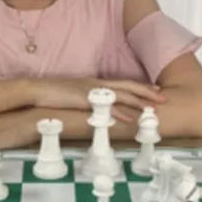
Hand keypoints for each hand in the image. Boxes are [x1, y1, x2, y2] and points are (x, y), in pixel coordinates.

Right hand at [30, 78, 164, 122]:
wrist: (38, 89)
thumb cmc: (55, 93)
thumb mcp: (77, 94)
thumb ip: (90, 98)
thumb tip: (102, 106)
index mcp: (97, 83)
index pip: (124, 83)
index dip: (141, 87)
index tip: (156, 90)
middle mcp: (98, 84)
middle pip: (128, 86)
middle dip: (147, 93)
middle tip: (164, 98)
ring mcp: (92, 91)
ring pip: (121, 95)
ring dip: (138, 102)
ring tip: (153, 109)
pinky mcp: (85, 100)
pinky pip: (106, 107)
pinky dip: (120, 112)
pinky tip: (130, 118)